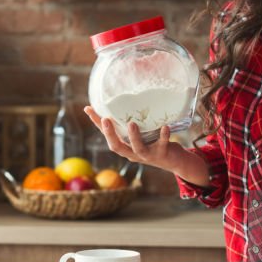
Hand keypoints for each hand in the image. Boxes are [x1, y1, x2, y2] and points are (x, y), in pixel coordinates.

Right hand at [83, 107, 208, 184]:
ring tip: (131, 123)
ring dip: (134, 136)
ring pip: (138, 148)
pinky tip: (165, 126)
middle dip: (110, 134)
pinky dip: (163, 135)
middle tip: (105, 119)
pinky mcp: (162, 153)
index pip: (106, 135)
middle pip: (117, 146)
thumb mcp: (139, 134)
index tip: (88, 109)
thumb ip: (130, 123)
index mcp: (125, 146)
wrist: (174, 161)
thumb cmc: (153, 142)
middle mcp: (133, 153)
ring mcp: (148, 155)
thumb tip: (122, 101)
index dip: (96, 123)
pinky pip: (162, 144)